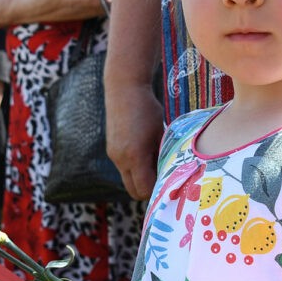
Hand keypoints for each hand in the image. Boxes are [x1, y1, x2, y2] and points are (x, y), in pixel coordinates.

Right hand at [105, 82, 163, 199]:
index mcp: (135, 156)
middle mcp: (121, 159)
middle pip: (134, 191)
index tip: (170, 180)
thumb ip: (163, 156)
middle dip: (149, 188)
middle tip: (164, 176)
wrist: (124, 89)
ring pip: (128, 180)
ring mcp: (113, 156)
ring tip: (155, 161)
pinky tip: (144, 151)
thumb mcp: (161, 133)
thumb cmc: (148, 109)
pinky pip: (124, 169)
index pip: (145, 190)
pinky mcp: (111, 150)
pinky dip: (134, 168)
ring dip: (141, 177)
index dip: (158, 189)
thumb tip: (169, 174)